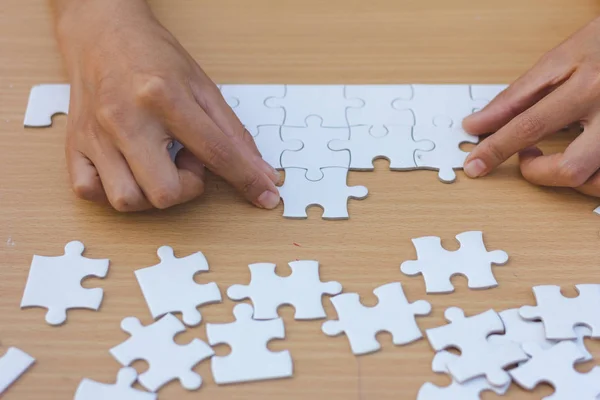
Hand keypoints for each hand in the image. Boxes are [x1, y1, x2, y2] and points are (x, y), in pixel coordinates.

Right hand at [52, 0, 279, 211]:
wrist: (102, 32)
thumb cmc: (154, 57)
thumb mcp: (203, 87)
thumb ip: (234, 134)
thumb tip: (263, 174)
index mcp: (164, 97)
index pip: (215, 152)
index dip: (246, 180)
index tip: (266, 198)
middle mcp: (125, 119)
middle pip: (164, 192)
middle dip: (187, 188)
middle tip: (185, 160)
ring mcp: (94, 135)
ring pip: (127, 200)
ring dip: (152, 194)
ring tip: (157, 164)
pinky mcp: (74, 145)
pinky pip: (88, 192)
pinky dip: (114, 191)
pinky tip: (129, 171)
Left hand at [463, 17, 599, 196]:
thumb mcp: (560, 61)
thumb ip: (516, 97)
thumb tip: (476, 124)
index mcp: (588, 88)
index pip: (531, 126)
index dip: (496, 149)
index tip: (475, 164)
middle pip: (570, 168)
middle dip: (538, 174)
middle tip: (527, 159)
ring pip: (598, 184)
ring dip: (569, 182)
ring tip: (559, 158)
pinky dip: (591, 178)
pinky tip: (582, 160)